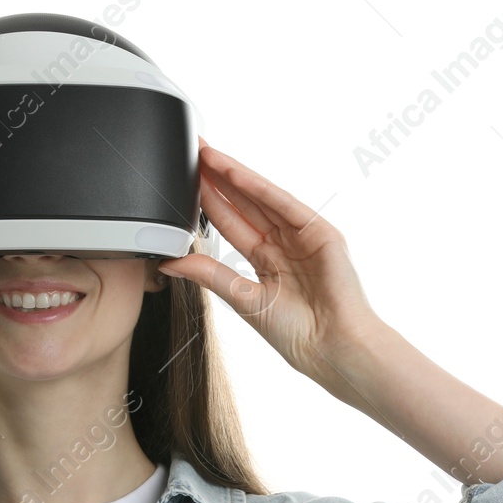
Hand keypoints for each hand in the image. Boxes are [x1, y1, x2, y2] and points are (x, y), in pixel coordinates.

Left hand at [157, 138, 386, 393]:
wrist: (331, 349)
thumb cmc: (297, 334)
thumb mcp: (242, 299)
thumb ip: (209, 275)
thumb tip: (171, 263)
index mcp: (267, 261)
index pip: (231, 223)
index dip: (208, 201)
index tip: (183, 182)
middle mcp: (284, 243)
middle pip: (243, 203)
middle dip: (217, 179)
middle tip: (191, 153)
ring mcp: (303, 235)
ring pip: (260, 198)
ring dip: (233, 175)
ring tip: (207, 154)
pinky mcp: (321, 232)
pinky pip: (284, 204)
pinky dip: (260, 188)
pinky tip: (237, 174)